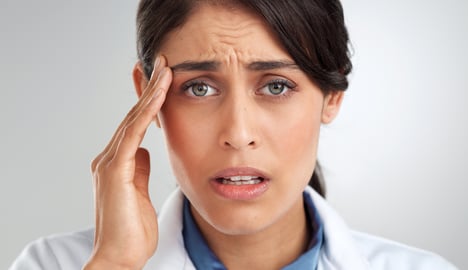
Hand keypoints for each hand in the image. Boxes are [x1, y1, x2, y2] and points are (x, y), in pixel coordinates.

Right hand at [84, 56, 171, 269]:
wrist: (120, 257)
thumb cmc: (132, 230)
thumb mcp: (140, 193)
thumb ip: (139, 169)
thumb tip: (144, 150)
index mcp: (118, 163)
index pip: (136, 124)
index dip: (149, 101)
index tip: (162, 80)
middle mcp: (110, 157)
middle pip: (134, 115)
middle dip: (150, 88)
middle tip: (164, 63)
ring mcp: (110, 162)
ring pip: (134, 119)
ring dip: (151, 93)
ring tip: (165, 69)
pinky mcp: (114, 169)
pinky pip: (133, 134)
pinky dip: (147, 112)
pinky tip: (159, 95)